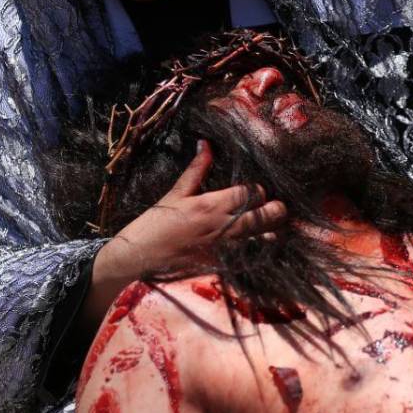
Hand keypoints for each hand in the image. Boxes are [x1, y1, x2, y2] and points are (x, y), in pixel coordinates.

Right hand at [97, 140, 287, 278]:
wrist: (136, 259)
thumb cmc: (154, 225)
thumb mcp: (175, 194)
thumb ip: (196, 170)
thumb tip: (206, 144)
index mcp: (212, 204)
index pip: (253, 192)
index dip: (259, 190)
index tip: (254, 191)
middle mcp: (224, 227)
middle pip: (269, 215)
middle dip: (276, 209)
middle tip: (271, 207)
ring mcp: (226, 250)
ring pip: (266, 239)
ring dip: (270, 232)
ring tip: (265, 228)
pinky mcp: (224, 268)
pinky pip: (252, 259)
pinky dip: (258, 252)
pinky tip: (255, 247)